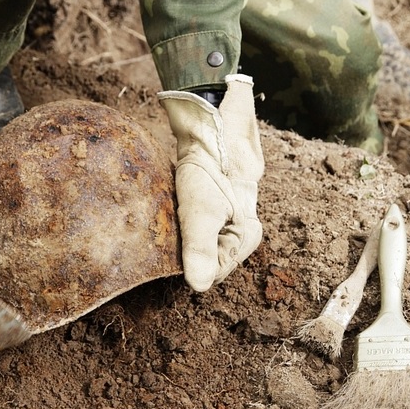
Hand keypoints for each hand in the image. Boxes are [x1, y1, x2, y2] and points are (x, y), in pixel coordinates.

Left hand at [159, 74, 264, 291]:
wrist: (210, 121)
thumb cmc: (210, 167)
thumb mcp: (202, 210)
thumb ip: (201, 247)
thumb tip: (199, 286)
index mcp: (246, 237)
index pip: (213, 272)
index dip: (189, 265)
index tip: (169, 252)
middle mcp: (239, 230)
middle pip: (205, 256)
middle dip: (182, 251)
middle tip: (163, 235)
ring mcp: (227, 215)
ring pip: (196, 240)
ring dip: (177, 236)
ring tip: (163, 223)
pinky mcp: (212, 201)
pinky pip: (191, 223)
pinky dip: (176, 221)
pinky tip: (165, 214)